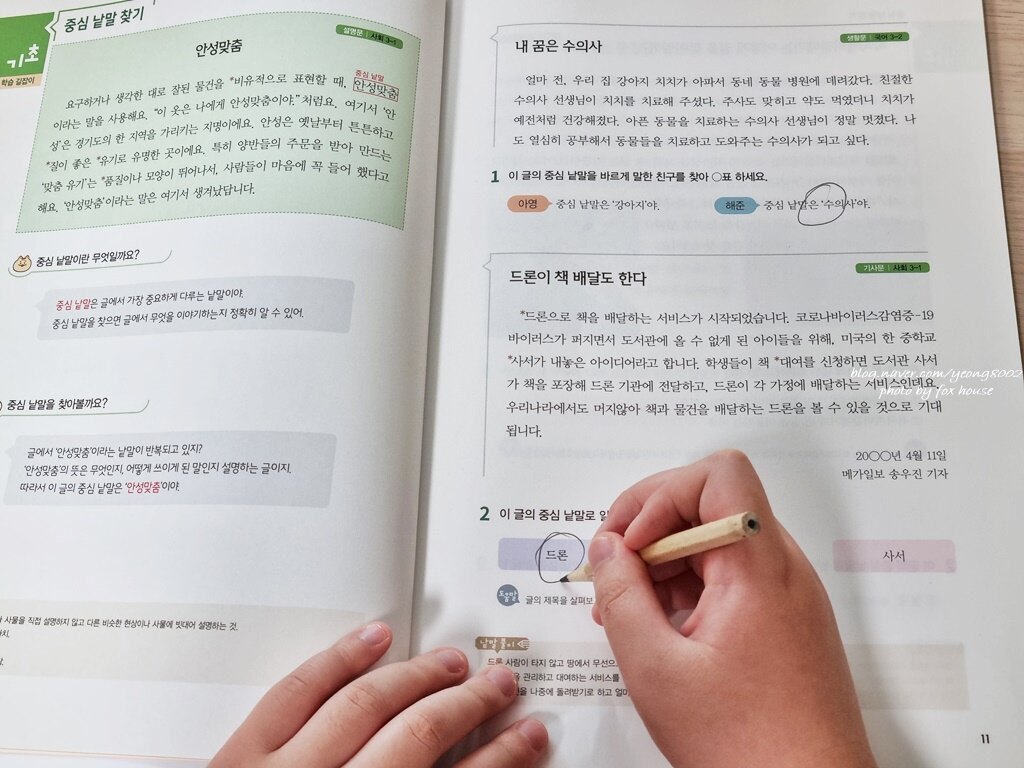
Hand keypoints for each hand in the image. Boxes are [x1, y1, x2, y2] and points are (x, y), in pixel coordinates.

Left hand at [210, 622, 546, 766]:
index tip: (526, 737)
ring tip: (452, 661)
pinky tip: (373, 639)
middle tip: (499, 686)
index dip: (501, 758)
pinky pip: (296, 692)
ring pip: (363, 704)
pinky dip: (340, 659)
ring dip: (417, 676)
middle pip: (416, 736)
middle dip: (467, 706)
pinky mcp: (239, 757)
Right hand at [589, 450, 875, 767]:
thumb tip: (605, 548)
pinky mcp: (785, 622)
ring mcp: (788, 596)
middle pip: (712, 503)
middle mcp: (783, 570)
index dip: (661, 495)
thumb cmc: (748, 748)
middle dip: (651, 529)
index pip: (719, 475)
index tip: (629, 542)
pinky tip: (660, 628)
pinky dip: (688, 588)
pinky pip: (731, 577)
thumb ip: (621, 596)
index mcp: (759, 568)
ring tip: (627, 611)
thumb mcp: (657, 670)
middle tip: (612, 572)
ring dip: (665, 562)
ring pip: (718, 541)